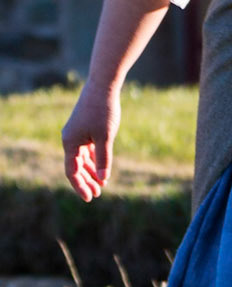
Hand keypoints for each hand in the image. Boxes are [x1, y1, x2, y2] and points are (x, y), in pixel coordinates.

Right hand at [61, 81, 121, 201]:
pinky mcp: (84, 129)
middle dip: (86, 181)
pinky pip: (87, 151)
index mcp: (70, 143)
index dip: (80, 186)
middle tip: (97, 195)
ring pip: (82, 159)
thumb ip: (103, 158)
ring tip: (101, 185)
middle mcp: (70, 139)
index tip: (90, 198)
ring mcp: (77, 134)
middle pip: (76, 167)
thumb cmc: (103, 111)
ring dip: (91, 172)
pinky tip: (101, 170)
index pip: (72, 171)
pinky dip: (93, 161)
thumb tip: (103, 178)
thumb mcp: (105, 137)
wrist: (103, 87)